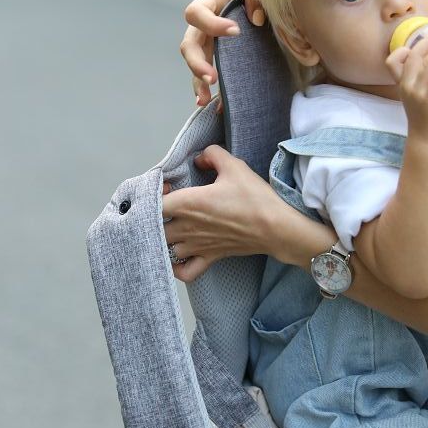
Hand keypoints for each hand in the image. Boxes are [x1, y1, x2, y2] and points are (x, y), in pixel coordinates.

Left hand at [161, 145, 281, 280]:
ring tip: (173, 228)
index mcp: (187, 203)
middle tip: (168, 207)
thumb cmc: (253, 197)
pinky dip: (177, 268)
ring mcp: (196, 246)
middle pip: (154, 228)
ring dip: (165, 239)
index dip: (153, 194)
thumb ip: (212, 155)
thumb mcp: (234, 165)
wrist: (275, 227)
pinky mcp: (210, 258)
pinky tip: (180, 257)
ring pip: (166, 248)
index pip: (153, 203)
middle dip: (155, 218)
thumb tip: (200, 158)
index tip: (167, 187)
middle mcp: (186, 227)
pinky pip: (185, 272)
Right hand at [181, 0, 265, 106]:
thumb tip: (255, 19)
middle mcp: (204, 18)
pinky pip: (206, 66)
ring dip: (197, 80)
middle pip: (189, 42)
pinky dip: (206, 84)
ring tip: (204, 99)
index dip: (211, 24)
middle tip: (213, 78)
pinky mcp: (215, 46)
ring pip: (195, 59)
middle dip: (197, 62)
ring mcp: (207, 34)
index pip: (197, 12)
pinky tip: (211, 102)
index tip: (236, 32)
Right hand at [386, 32, 427, 144]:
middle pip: (413, 55)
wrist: (427, 140)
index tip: (425, 44)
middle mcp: (406, 86)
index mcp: (401, 84)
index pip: (391, 61)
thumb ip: (423, 79)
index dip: (405, 48)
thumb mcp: (418, 95)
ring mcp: (417, 92)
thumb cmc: (426, 117)